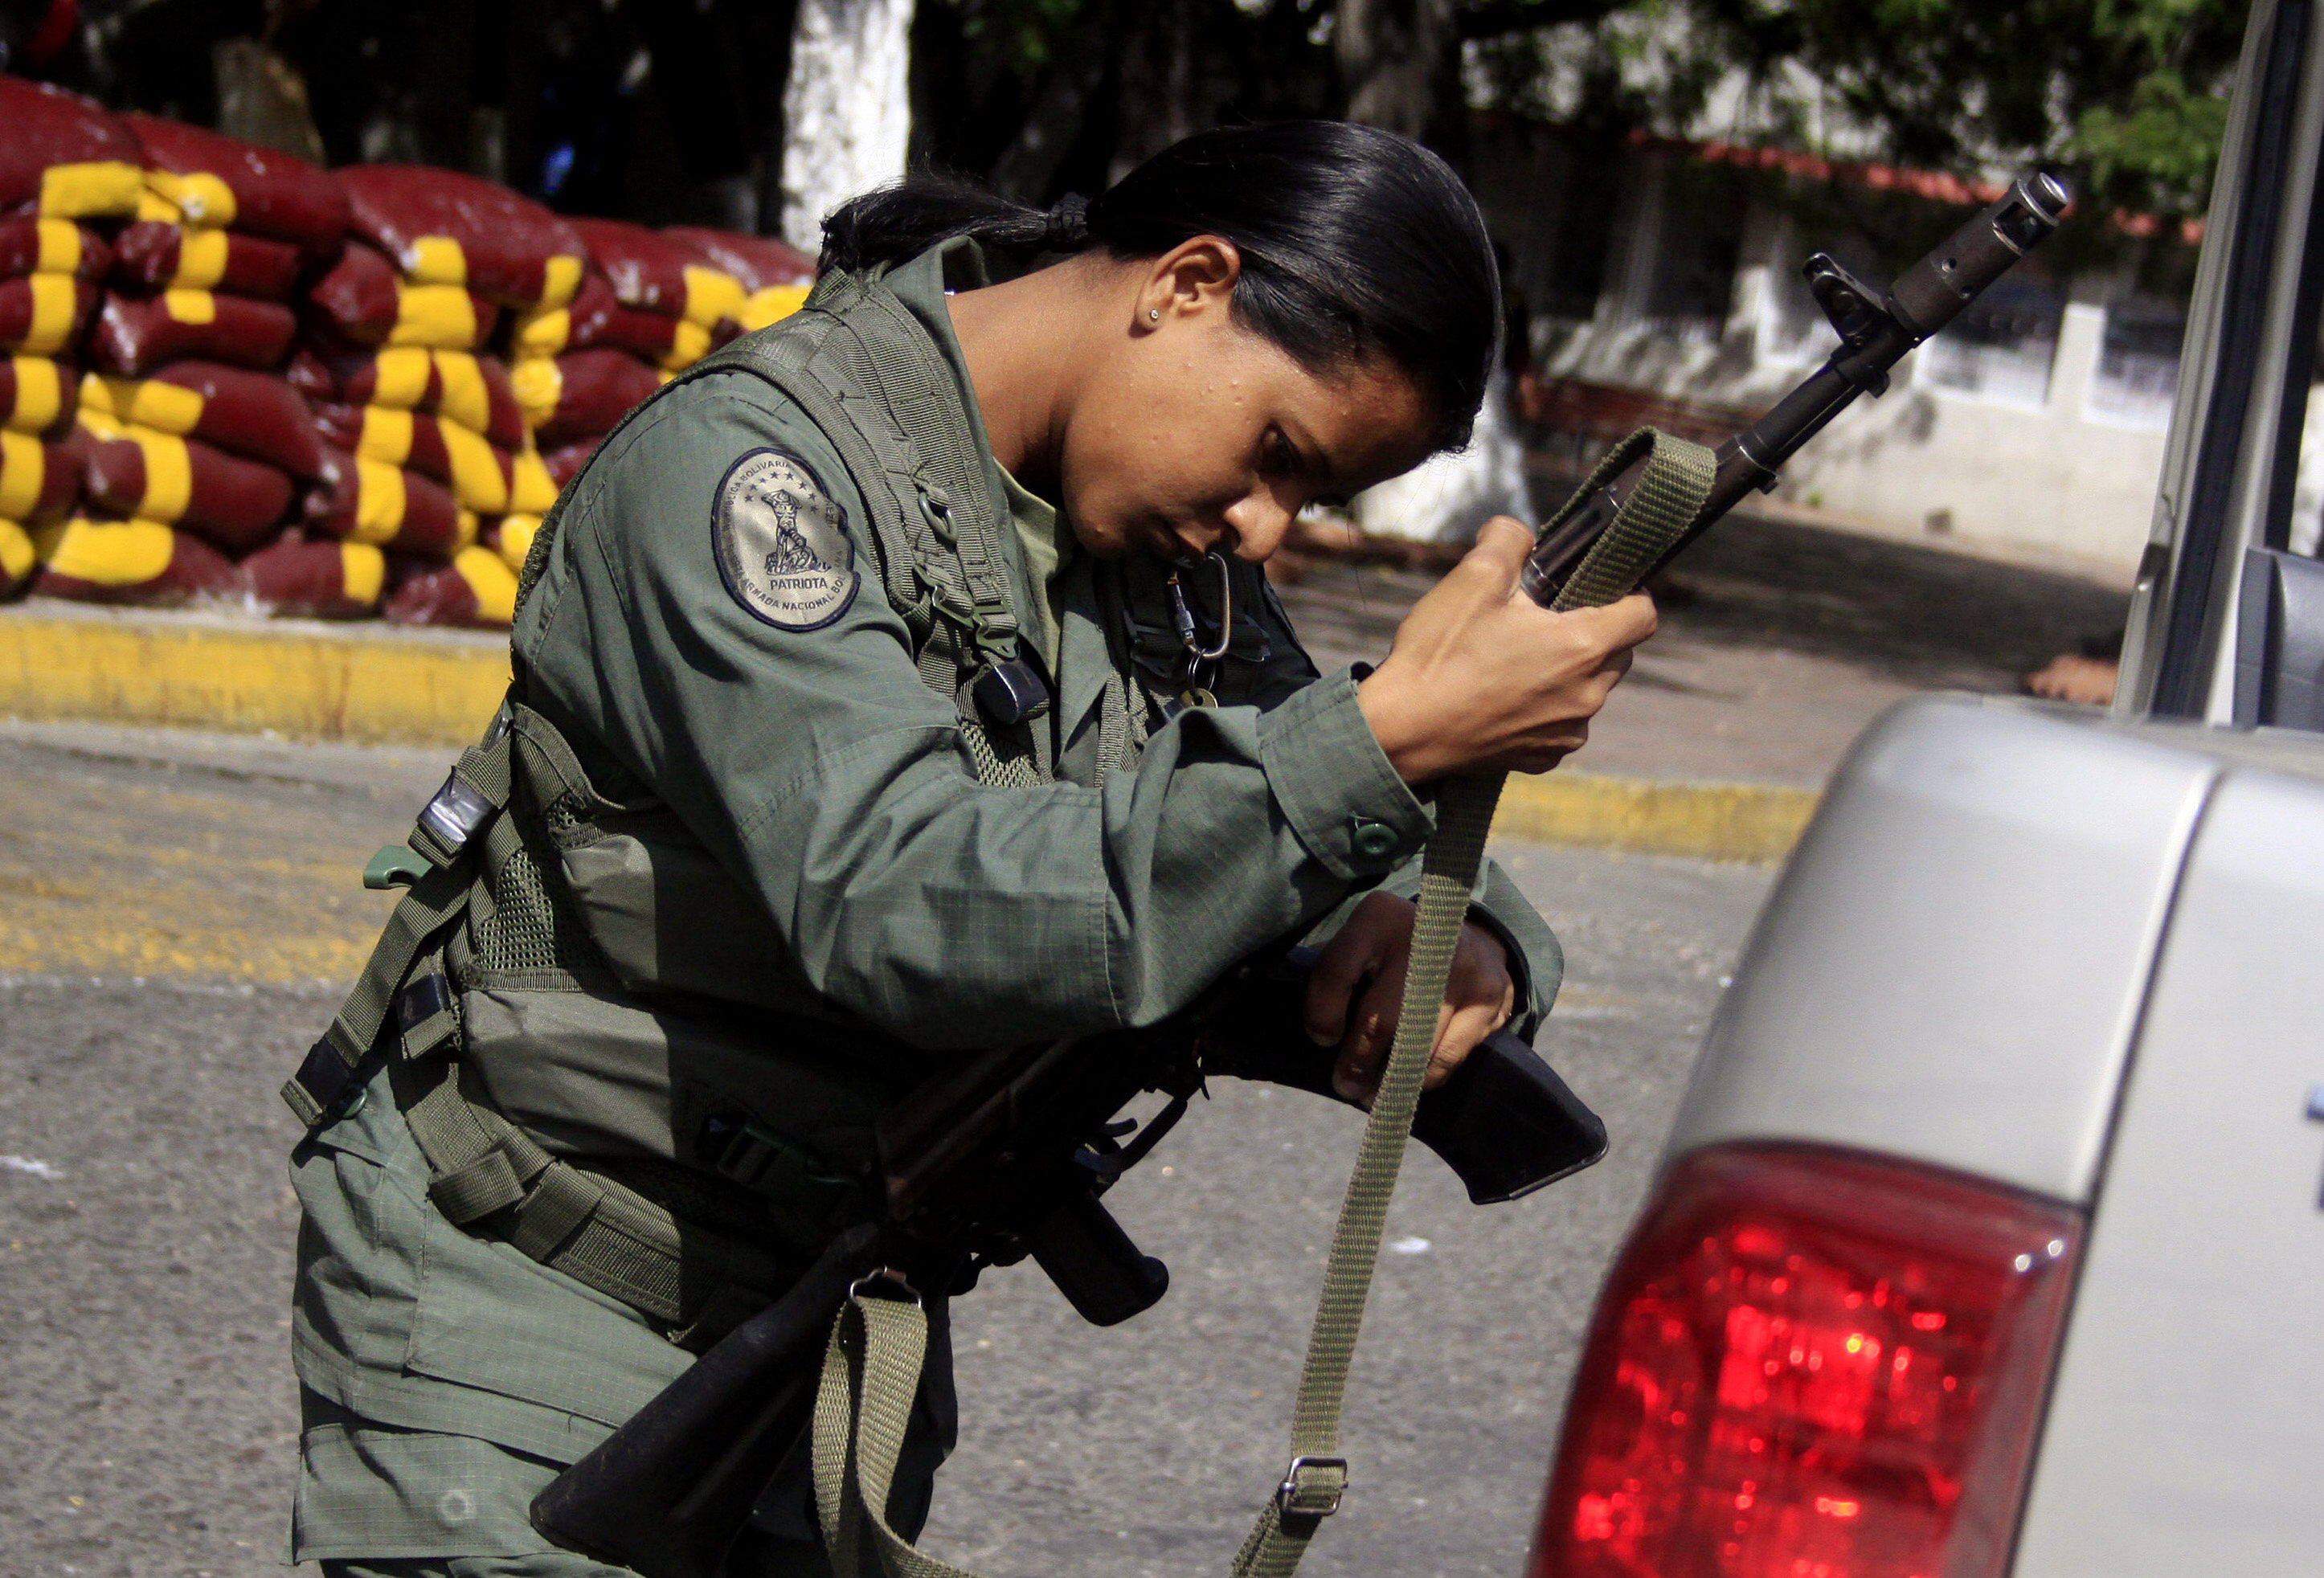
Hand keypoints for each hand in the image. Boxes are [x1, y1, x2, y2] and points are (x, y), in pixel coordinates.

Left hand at [1301, 892, 1516, 1103]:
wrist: (1472, 934)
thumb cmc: (1399, 948)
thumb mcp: (1364, 940)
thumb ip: (1339, 975)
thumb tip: (1321, 1035)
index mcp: (1380, 917)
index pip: (1337, 970)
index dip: (1322, 1013)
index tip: (1321, 1040)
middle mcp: (1425, 939)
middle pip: (1381, 1019)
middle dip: (1357, 1062)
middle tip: (1345, 1085)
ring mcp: (1463, 968)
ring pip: (1416, 1045)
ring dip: (1390, 1080)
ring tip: (1371, 1095)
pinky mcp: (1489, 996)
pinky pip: (1449, 1054)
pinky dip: (1424, 1077)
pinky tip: (1408, 1085)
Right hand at [1358, 516, 1656, 781]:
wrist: (1399, 732)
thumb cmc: (1439, 654)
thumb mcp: (1473, 576)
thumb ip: (1510, 538)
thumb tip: (1522, 533)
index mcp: (1582, 647)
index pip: (1645, 615)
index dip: (1631, 594)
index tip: (1600, 588)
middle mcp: (1588, 695)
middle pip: (1618, 652)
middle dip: (1591, 630)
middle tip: (1541, 619)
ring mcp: (1567, 731)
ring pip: (1590, 689)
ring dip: (1568, 670)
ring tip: (1515, 659)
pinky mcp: (1544, 757)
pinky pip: (1561, 723)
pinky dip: (1544, 707)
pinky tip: (1502, 696)